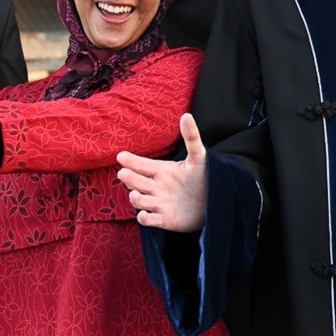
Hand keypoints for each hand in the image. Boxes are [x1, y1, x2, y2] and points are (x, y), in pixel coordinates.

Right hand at [116, 113, 207, 231]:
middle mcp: (156, 186)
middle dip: (128, 177)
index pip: (142, 164)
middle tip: (124, 173)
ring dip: (135, 198)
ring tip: (135, 193)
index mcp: (162, 170)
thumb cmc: (204, 178)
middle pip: (136, 181)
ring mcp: (158, 203)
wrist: (214, 202)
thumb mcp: (199, 157)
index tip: (121, 156)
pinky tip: (144, 214)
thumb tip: (186, 115)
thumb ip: (192, 137)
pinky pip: (148, 220)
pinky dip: (144, 218)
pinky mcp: (164, 219)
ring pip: (139, 200)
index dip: (131, 160)